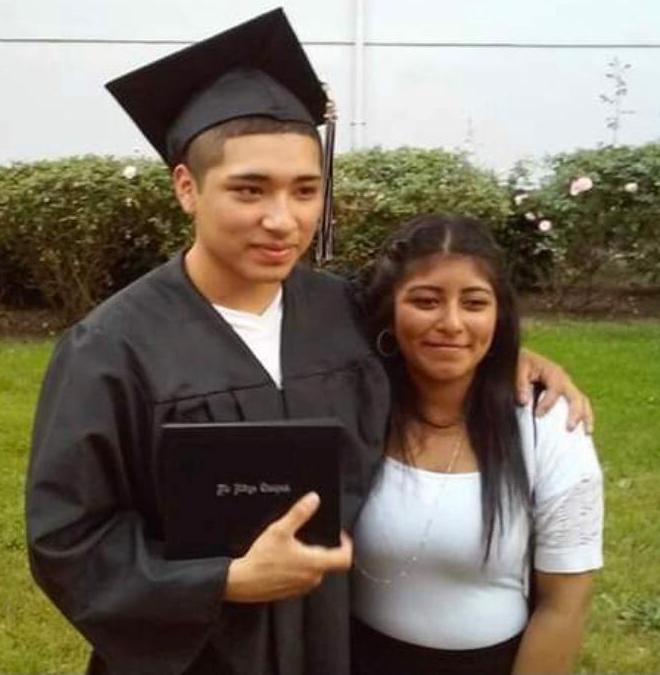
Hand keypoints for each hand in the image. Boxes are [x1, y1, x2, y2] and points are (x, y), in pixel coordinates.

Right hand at [224, 492, 351, 602]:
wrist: (242, 582)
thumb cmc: (261, 559)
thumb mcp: (280, 530)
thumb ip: (299, 513)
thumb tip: (313, 500)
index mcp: (314, 563)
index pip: (345, 558)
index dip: (347, 544)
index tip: (340, 535)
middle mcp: (312, 578)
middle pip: (330, 562)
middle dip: (323, 547)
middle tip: (311, 536)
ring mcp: (303, 587)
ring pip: (316, 570)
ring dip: (311, 558)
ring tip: (295, 547)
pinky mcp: (292, 592)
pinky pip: (304, 578)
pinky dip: (300, 568)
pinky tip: (285, 560)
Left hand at [516, 349, 593, 433]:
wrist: (524, 359)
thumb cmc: (522, 363)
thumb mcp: (519, 369)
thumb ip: (521, 384)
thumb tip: (523, 401)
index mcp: (554, 372)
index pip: (556, 389)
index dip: (548, 403)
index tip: (537, 415)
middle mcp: (564, 380)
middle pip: (577, 396)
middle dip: (576, 413)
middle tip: (569, 428)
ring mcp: (567, 387)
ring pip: (582, 401)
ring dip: (586, 417)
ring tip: (586, 433)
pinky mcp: (566, 393)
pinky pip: (579, 404)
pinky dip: (582, 416)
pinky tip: (582, 430)